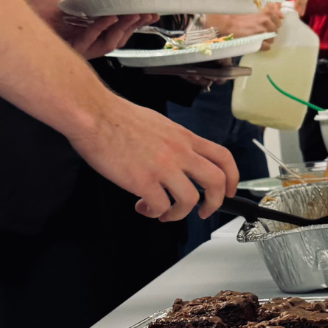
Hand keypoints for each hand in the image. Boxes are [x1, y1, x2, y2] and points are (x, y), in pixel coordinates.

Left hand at [22, 0, 155, 59]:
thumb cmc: (33, 5)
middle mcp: (84, 40)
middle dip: (135, 26)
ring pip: (108, 43)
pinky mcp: (66, 51)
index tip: (151, 14)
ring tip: (132, 14)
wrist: (10, 10)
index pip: (118, 28)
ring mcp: (76, 47)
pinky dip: (101, 27)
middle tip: (147, 14)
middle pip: (118, 38)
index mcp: (88, 29)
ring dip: (122, 28)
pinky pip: (89, 41)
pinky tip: (109, 16)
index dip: (135, 23)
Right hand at [67, 95, 238, 220]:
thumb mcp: (160, 124)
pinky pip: (159, 206)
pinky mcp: (142, 180)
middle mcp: (179, 152)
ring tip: (165, 213)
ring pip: (189, 200)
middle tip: (203, 212)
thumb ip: (174, 142)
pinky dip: (153, 212)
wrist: (94, 114)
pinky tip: (143, 207)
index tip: (230, 190)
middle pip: (216, 181)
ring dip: (179, 214)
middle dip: (215, 203)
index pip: (222, 157)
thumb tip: (178, 159)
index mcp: (184, 138)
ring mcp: (162, 167)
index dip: (233, 177)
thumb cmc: (119, 117)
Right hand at [208, 3, 282, 48]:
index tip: (271, 20)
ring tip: (259, 36)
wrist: (226, 24)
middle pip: (276, 28)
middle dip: (271, 29)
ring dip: (267, 37)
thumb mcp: (253, 6)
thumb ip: (268, 6)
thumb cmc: (236, 14)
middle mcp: (266, 22)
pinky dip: (264, 45)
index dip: (276, 19)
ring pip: (272, 38)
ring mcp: (263, 33)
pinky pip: (267, 46)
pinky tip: (258, 42)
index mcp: (265, 12)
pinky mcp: (258, 42)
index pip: (279, 16)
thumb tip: (279, 5)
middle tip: (262, 29)